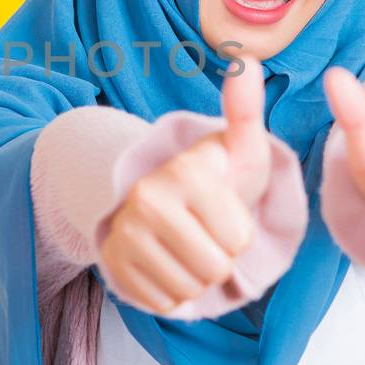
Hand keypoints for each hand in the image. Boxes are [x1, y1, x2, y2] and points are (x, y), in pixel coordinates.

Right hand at [100, 54, 271, 311]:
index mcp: (183, 173)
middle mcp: (146, 201)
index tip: (223, 209)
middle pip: (215, 268)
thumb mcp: (239, 146)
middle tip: (206, 231)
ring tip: (188, 245)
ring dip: (198, 275)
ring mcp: (124, 235)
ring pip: (190, 288)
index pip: (238, 240)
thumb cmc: (216, 177)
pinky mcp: (113, 266)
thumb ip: (246, 110)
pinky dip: (173, 290)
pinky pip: (165, 302)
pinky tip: (168, 263)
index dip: (240, 231)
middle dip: (220, 257)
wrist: (163, 198)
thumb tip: (250, 62)